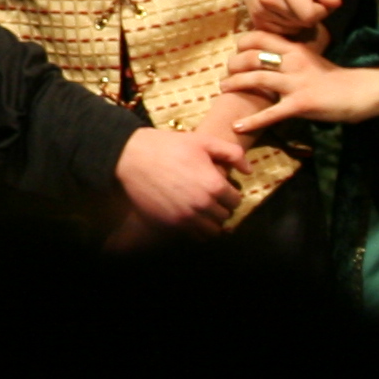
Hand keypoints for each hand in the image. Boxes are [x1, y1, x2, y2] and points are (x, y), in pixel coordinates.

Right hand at [111, 121, 243, 232]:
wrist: (130, 157)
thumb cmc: (168, 146)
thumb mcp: (203, 142)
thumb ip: (232, 154)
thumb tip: (249, 171)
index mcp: (215, 185)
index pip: (236, 200)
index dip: (230, 192)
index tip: (220, 187)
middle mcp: (203, 205)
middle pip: (225, 216)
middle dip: (221, 207)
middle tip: (210, 197)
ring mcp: (186, 217)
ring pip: (212, 231)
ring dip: (211, 222)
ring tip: (202, 210)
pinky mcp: (169, 224)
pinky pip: (193, 236)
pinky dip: (195, 230)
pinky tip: (189, 216)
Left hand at [218, 28, 378, 128]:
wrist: (363, 92)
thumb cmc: (336, 79)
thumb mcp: (312, 59)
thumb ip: (290, 57)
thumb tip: (268, 57)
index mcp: (295, 49)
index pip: (259, 37)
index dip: (242, 43)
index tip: (235, 53)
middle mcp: (293, 61)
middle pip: (252, 56)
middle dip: (233, 65)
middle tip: (226, 74)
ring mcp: (297, 82)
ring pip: (257, 79)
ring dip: (235, 84)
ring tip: (223, 90)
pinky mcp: (301, 103)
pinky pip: (272, 113)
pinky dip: (252, 120)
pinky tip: (237, 127)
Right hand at [242, 0, 340, 38]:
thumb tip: (336, 4)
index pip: (310, 14)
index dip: (321, 10)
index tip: (319, 1)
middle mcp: (269, 0)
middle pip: (303, 22)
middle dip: (311, 15)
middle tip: (306, 1)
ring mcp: (260, 12)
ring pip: (294, 29)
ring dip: (299, 20)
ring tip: (294, 5)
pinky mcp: (256, 21)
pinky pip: (282, 32)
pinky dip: (288, 25)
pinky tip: (284, 11)